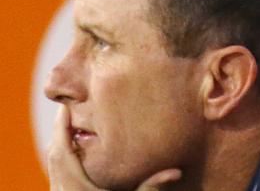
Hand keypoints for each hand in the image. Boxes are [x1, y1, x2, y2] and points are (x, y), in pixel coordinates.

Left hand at [47, 107, 181, 190]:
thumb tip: (176, 172)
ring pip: (54, 165)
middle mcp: (62, 188)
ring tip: (76, 130)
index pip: (62, 147)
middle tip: (72, 111)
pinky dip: (64, 161)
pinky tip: (78, 160)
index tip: (67, 106)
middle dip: (62, 131)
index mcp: (74, 184)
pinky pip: (58, 176)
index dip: (63, 125)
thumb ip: (150, 188)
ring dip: (62, 146)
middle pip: (55, 153)